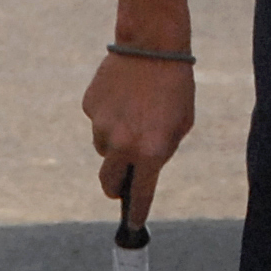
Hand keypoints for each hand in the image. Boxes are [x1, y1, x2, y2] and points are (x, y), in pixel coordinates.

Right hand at [85, 52, 194, 212]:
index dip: (136, 213)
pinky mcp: (89, 107)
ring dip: (115, 140)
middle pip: (108, 181)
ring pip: (103, 147)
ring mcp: (101, 125)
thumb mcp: (181, 125)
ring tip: (133, 112)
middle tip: (122, 178)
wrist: (151, 45)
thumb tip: (142, 169)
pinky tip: (123, 95)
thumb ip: (162, 151)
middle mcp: (122, 143)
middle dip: (115, 185)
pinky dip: (108, 115)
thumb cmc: (175, 86)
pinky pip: (97, 121)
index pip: (140, 193)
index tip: (134, 225)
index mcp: (150, 151)